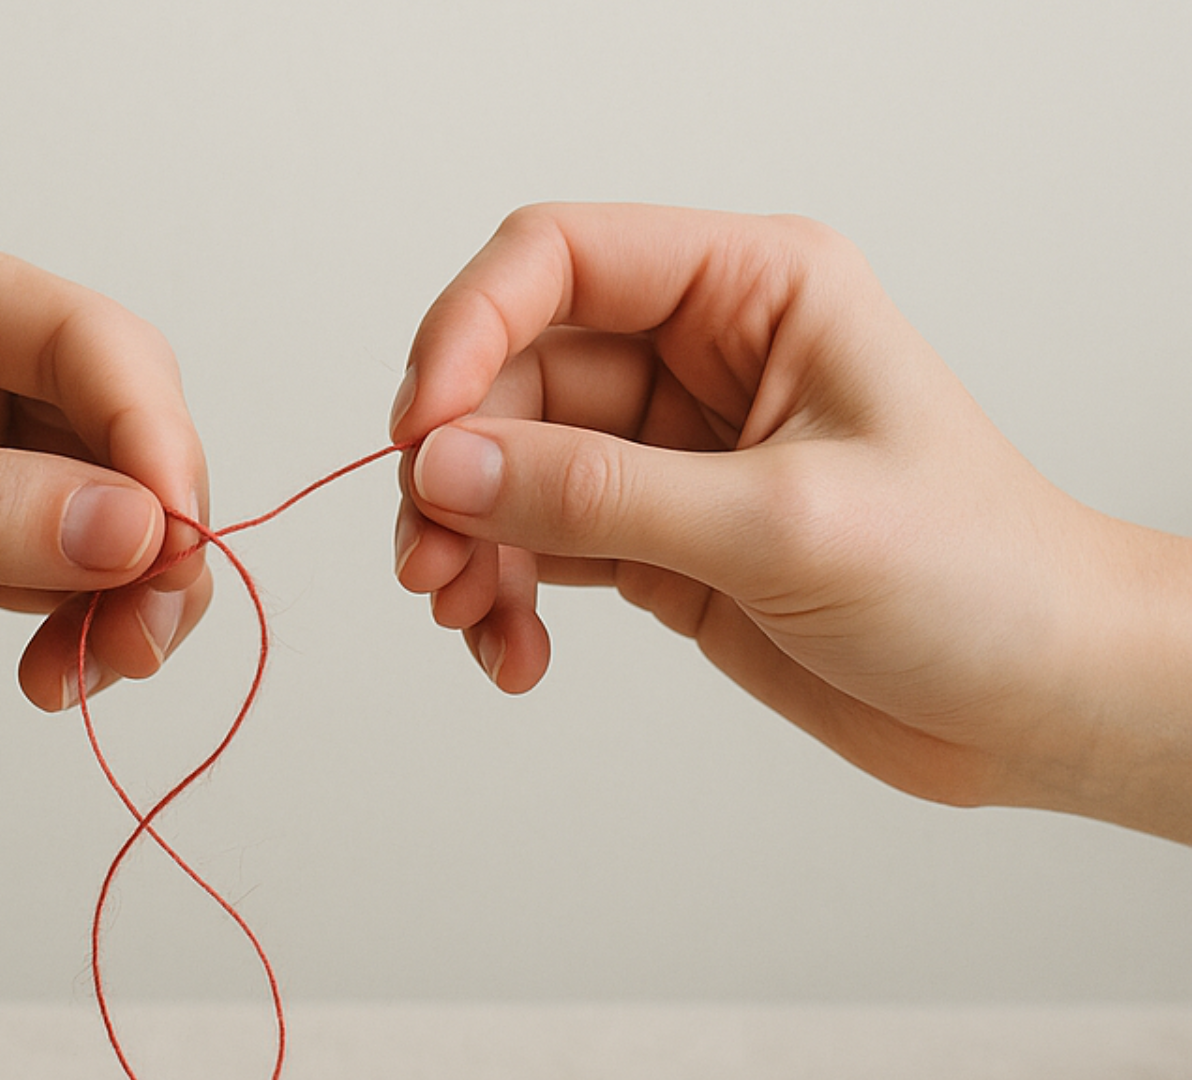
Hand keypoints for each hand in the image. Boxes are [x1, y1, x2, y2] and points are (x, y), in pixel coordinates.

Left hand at [0, 202, 211, 794]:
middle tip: (147, 624)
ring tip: (99, 669)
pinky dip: (86, 629)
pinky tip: (53, 677)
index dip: (148, 431)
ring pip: (109, 510)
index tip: (170, 535)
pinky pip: (64, 579)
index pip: (81, 336)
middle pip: (117, 424)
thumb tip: (135, 529)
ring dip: (132, 592)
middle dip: (153, 523)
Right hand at [390, 203, 1191, 842]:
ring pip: (508, 466)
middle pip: (513, 375)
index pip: (559, 258)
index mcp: (753, 290)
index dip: (468, 330)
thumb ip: (600, 493)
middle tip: (431, 558)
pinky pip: (537, 542)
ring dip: (468, 541)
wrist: (1041, 703)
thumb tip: (445, 467)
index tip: (422, 432)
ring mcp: (672, 451)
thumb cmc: (980, 580)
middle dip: (456, 468)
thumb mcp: (782, 524)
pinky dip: (505, 594)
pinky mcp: (657, 536)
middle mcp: (700, 355)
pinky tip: (516, 650)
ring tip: (469, 617)